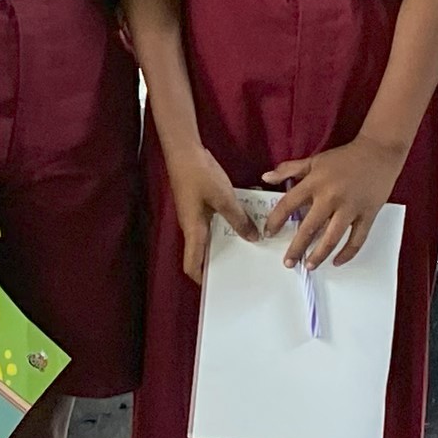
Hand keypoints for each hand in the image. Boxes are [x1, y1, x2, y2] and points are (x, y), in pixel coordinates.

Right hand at [164, 143, 255, 286]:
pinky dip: (226, 226)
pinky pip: (213, 223)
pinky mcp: (199, 205)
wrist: (184, 150)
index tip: (218, 286)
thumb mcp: (224, 198)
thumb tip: (253, 238)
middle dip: (219, 263)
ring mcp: (194, 215)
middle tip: (241, 268)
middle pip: (202, 253)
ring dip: (225, 243)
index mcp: (194, 230)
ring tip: (248, 248)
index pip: (191, 264)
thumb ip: (239, 219)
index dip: (201, 278)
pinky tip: (244, 221)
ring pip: (210, 237)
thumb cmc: (199, 175)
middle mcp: (192, 227)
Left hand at [265, 130, 403, 269]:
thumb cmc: (344, 157)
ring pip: (332, 238)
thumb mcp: (314, 160)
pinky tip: (336, 261)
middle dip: (296, 248)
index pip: (288, 204)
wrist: (379, 152)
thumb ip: (288, 169)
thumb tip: (266, 177)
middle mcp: (330, 197)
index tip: (269, 233)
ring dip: (319, 255)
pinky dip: (347, 253)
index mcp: (315, 183)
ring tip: (309, 265)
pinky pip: (357, 239)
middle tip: (288, 262)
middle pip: (309, 228)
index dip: (275, 221)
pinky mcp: (367, 215)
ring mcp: (350, 208)